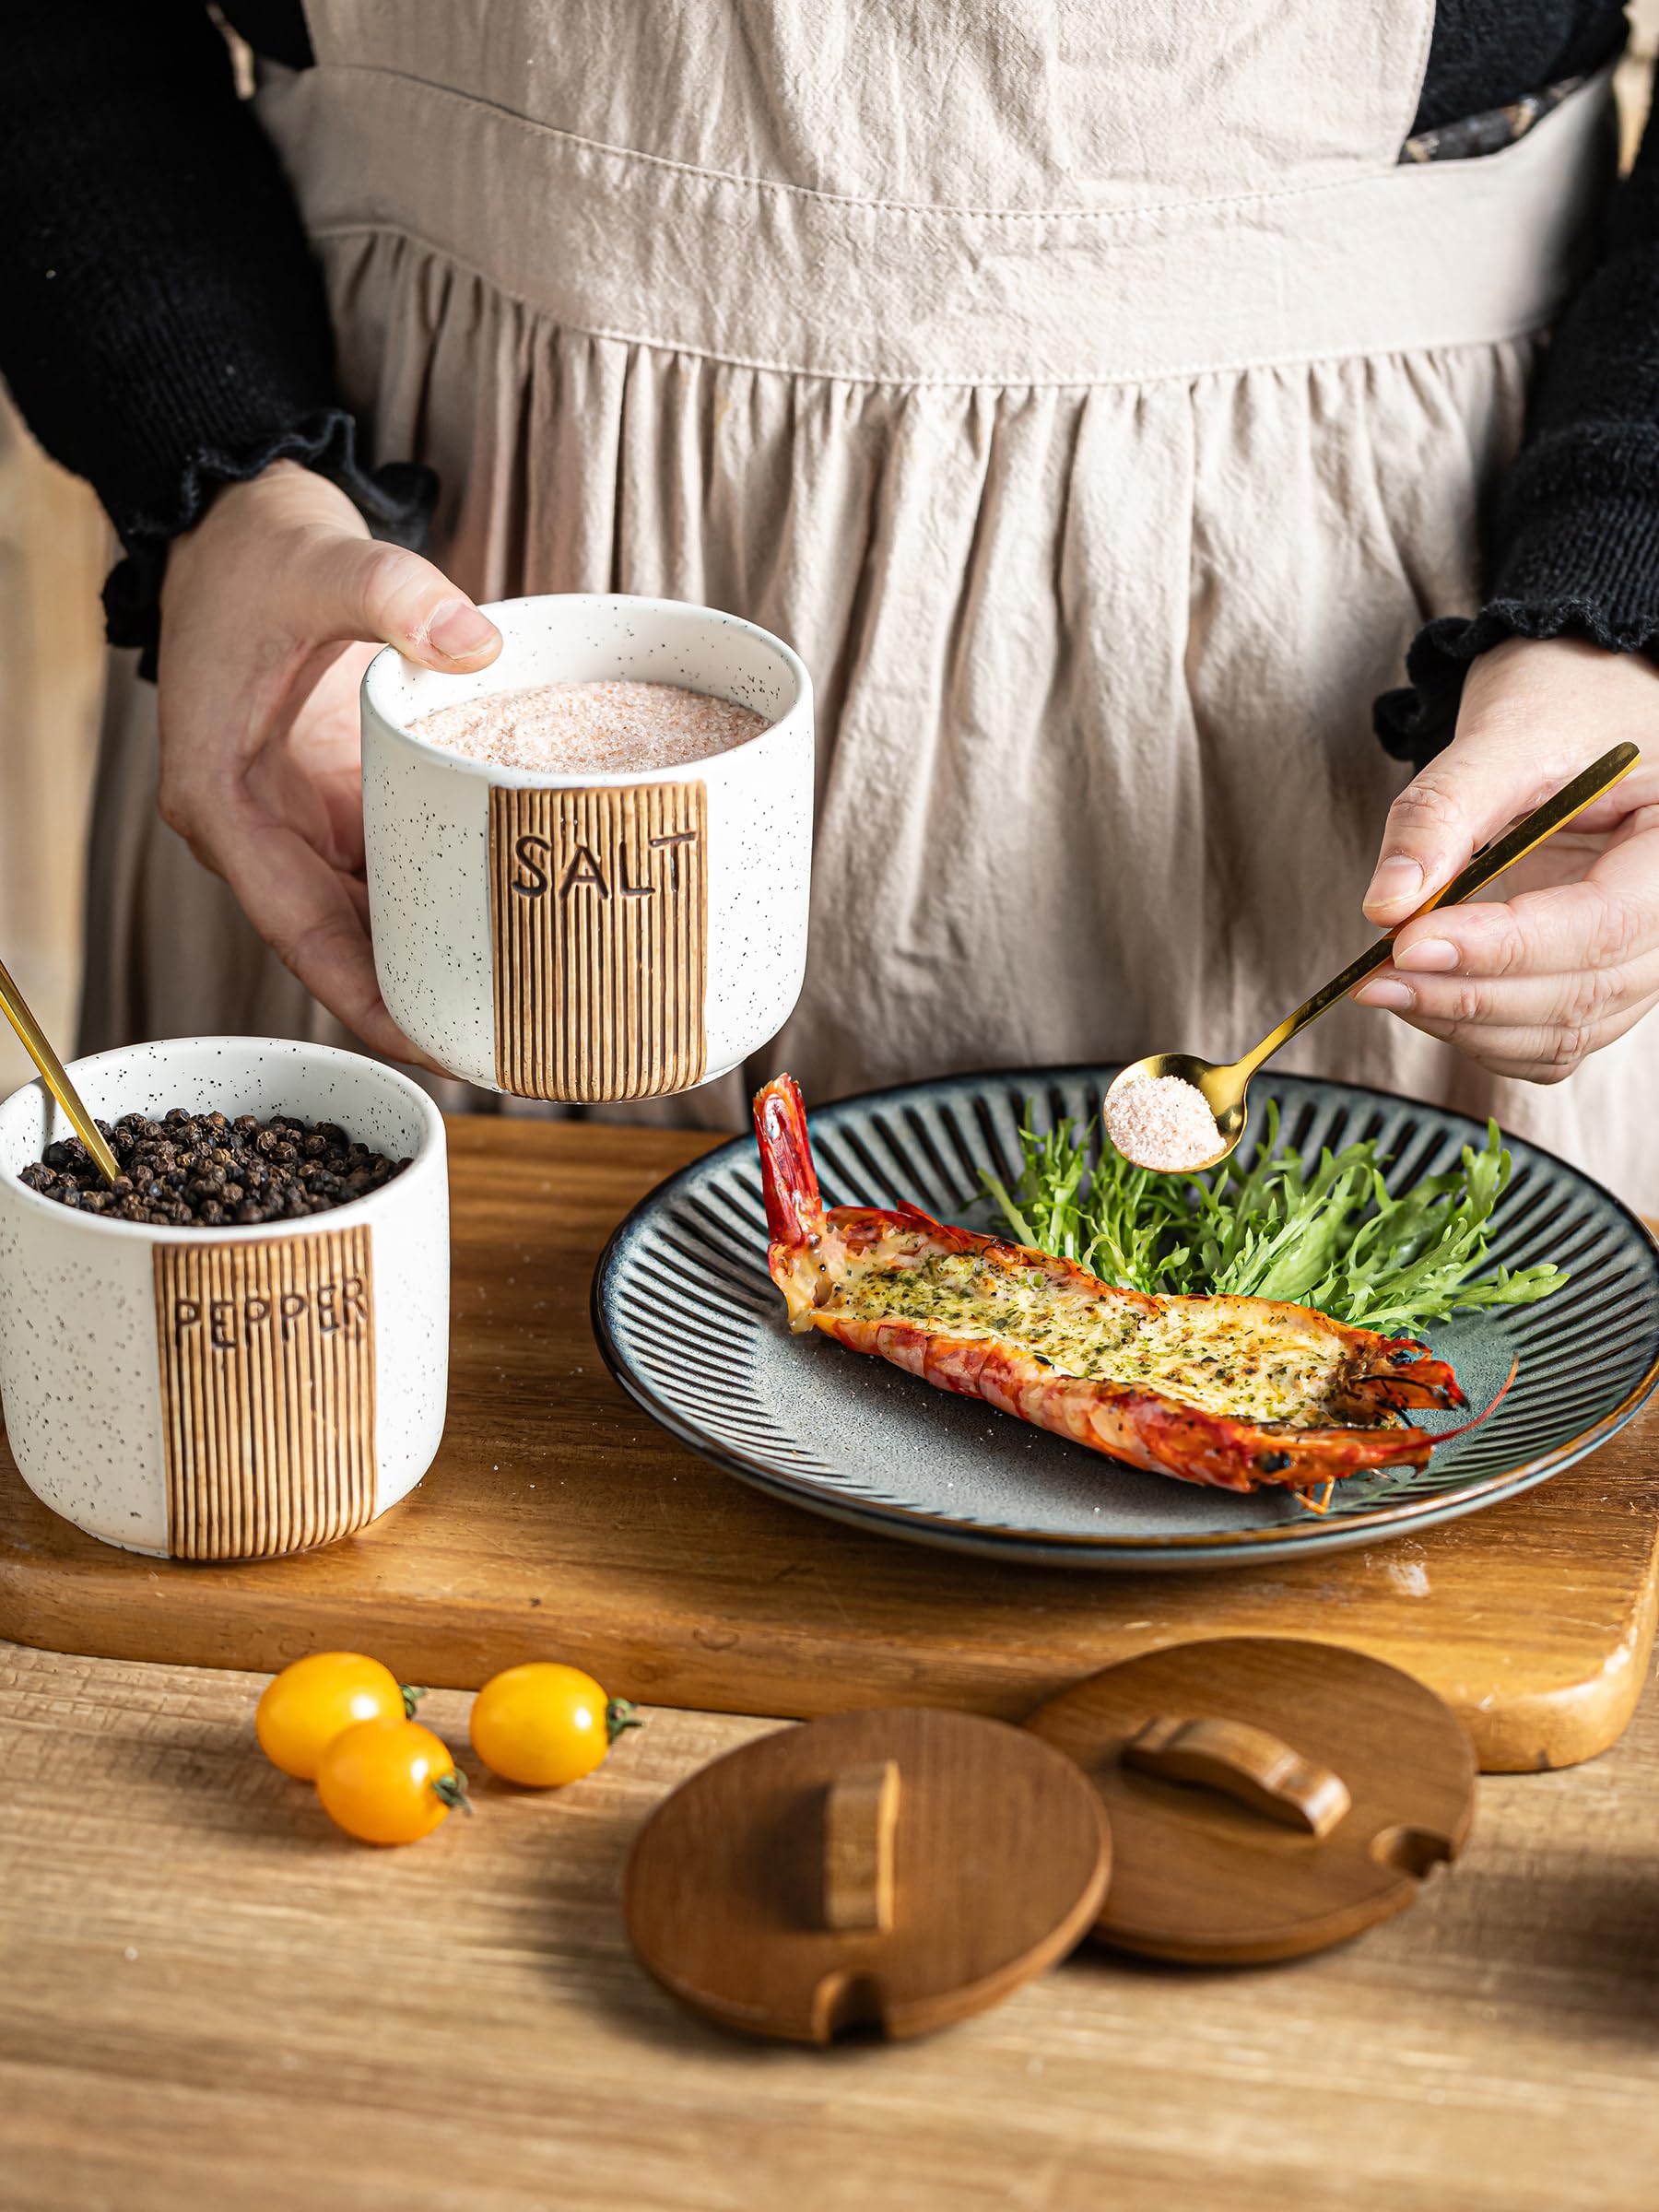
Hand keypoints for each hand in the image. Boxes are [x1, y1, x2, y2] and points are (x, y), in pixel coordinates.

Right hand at [156, 461, 501, 1060]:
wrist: (239, 522)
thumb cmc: (260, 552)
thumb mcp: (323, 563)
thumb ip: (394, 596)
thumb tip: (477, 645)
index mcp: (226, 803)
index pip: (300, 933)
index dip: (367, 999)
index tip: (432, 1045)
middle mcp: (259, 831)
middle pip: (342, 945)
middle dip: (415, 999)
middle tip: (508, 1041)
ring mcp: (299, 820)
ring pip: (371, 916)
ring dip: (436, 956)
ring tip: (524, 1004)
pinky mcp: (338, 800)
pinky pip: (393, 870)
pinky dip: (444, 898)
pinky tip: (512, 927)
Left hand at [1353, 637, 1658, 1082]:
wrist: (1573, 709)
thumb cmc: (1558, 708)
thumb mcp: (1501, 739)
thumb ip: (1441, 816)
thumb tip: (1387, 906)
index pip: (1600, 926)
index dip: (1502, 950)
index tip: (1408, 946)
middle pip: (1581, 991)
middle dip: (1467, 996)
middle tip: (1375, 976)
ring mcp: (1641, 956)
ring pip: (1564, 1031)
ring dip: (1466, 1025)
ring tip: (1386, 985)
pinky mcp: (1597, 979)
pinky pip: (1551, 1041)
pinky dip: (1482, 1035)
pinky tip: (1425, 998)